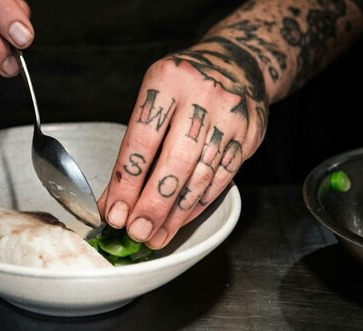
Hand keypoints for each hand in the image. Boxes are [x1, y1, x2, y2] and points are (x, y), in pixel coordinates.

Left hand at [98, 37, 268, 248]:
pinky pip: (222, 179)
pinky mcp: (249, 135)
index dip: (127, 182)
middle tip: (137, 232)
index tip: (114, 212)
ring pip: (201, 176)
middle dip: (153, 204)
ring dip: (176, 213)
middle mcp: (202, 95)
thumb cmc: (183, 85)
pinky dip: (198, 204)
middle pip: (175, 162)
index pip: (141, 140)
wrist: (237, 63)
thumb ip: (133, 147)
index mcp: (167, 81)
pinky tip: (180, 220)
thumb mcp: (153, 98)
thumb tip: (112, 199)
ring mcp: (230, 115)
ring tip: (156, 235)